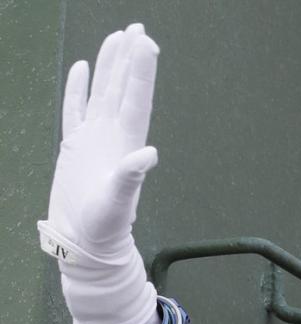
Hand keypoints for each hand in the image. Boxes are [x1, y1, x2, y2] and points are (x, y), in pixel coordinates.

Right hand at [41, 24, 160, 323]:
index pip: (136, 98)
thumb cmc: (105, 226)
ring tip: (118, 37)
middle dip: (131, 58)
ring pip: (102, 92)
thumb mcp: (118, 201)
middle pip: (123, 87)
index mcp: (126, 143)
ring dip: (111, 66)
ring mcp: (94, 138)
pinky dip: (79, 88)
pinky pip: (76, 109)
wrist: (86, 242)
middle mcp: (114, 136)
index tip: (146, 42)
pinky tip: (84, 68)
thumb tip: (149, 154)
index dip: (141, 70)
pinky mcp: (76, 146)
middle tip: (138, 28)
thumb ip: (131, 177)